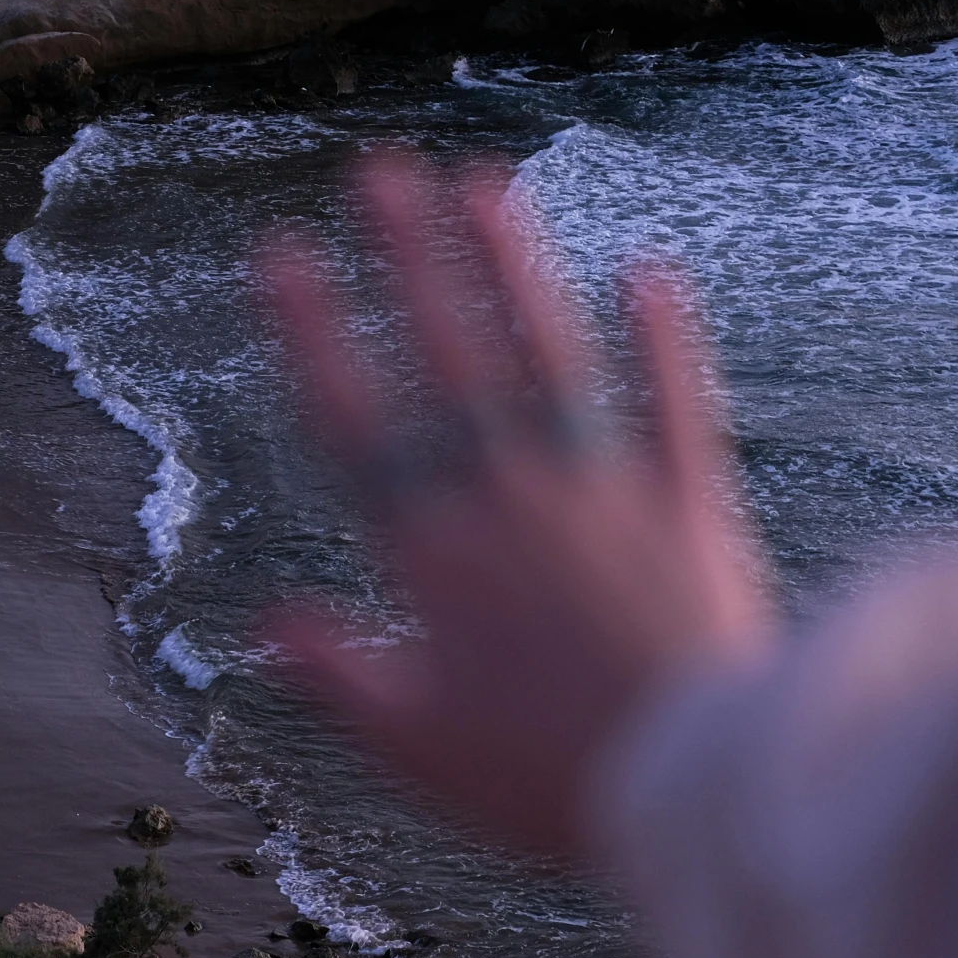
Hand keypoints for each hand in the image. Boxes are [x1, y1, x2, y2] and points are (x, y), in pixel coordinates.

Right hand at [261, 155, 776, 858]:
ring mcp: (607, 491)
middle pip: (451, 358)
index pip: (357, 420)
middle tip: (379, 169)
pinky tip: (647, 268)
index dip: (312, 331)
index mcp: (435, 555)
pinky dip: (665, 337)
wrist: (690, 787)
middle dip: (408, 258)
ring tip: (486, 182)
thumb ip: (335, 674)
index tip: (279, 253)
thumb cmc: (540, 782)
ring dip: (515, 266)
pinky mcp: (694, 506)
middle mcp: (513, 499)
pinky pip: (677, 405)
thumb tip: (264, 620)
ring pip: (551, 356)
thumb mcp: (411, 747)